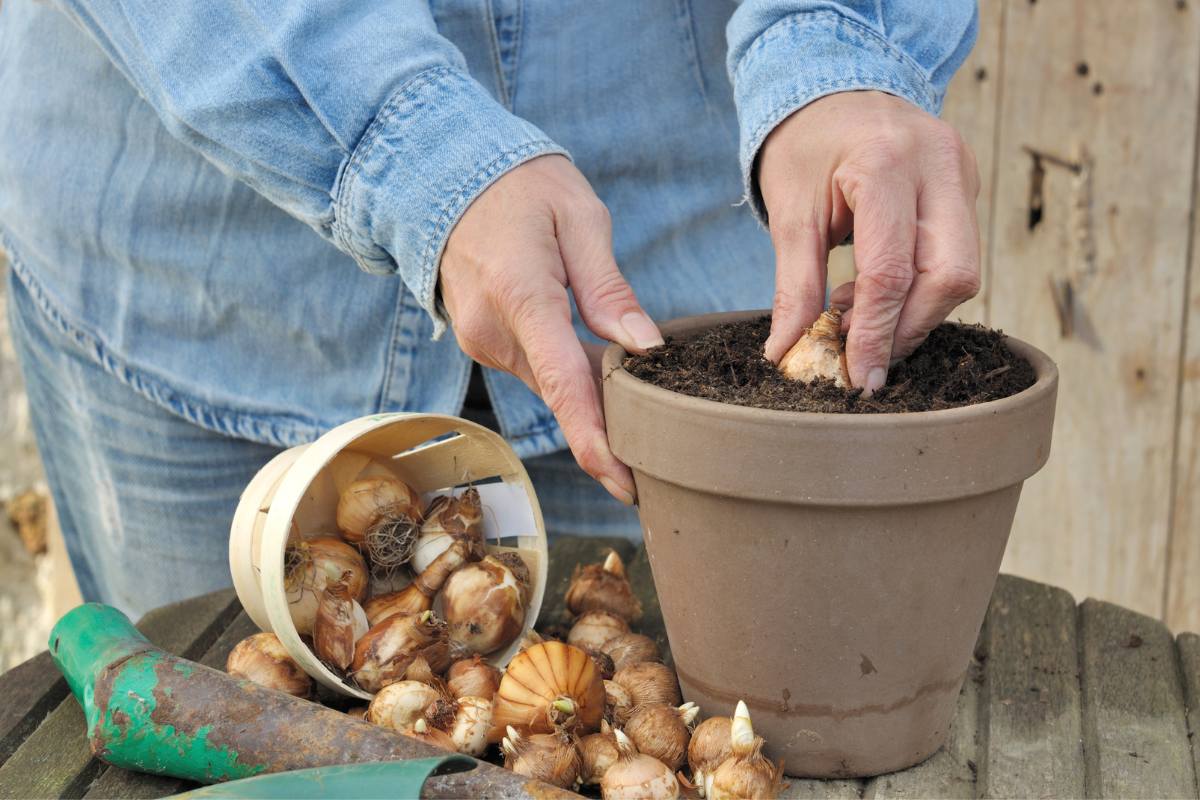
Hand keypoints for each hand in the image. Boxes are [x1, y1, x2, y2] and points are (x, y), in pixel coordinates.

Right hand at [440, 155, 661, 504]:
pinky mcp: (482, 341)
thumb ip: (610, 287)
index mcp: (521, 295)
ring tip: (644, 414)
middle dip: (609, 428)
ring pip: (550, 386)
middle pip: (562, 394)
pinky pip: (536, 370)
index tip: (625, 482)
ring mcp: (481, 340)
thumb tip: (646, 347)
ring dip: (592, 399)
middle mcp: (493, 330)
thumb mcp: (579, 216)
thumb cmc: (522, 185)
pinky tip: (604, 376)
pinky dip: (570, 378)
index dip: (596, 440)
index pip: (564, 384)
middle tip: (663, 456)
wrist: (446, 173)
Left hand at [758, 91, 980, 392]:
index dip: (878, 334)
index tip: (860, 378)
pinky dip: (918, 290)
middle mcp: (939, 165)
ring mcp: (962, 174)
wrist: (833, 88)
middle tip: (862, 355)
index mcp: (887, 163)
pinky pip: (958, 256)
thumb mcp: (789, 212)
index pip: (893, 270)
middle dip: (908, 327)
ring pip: (962, 272)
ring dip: (913, 313)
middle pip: (950, 276)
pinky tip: (875, 296)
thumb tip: (787, 352)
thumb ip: (794, 286)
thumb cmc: (805, 147)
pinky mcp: (967, 188)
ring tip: (856, 317)